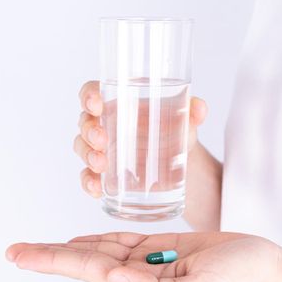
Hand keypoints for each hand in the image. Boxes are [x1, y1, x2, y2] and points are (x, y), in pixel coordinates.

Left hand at [6, 232, 281, 281]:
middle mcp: (137, 274)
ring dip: (67, 246)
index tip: (19, 256)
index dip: (51, 260)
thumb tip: (113, 279)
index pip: (85, 270)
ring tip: (40, 245)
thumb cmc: (239, 280)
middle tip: (14, 250)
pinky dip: (98, 237)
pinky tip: (82, 238)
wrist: (264, 269)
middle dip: (47, 255)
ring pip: (98, 248)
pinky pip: (121, 240)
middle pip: (82, 260)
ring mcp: (147, 260)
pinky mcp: (161, 246)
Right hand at [74, 81, 206, 197]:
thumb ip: (191, 112)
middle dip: (89, 131)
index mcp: (118, 102)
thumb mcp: (184, 120)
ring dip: (88, 156)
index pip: (92, 92)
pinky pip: (87, 176)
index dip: (88, 96)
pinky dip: (88, 182)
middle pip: (85, 122)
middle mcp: (105, 124)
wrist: (179, 162)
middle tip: (102, 140)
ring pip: (82, 148)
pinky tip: (97, 189)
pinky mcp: (103, 173)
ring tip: (101, 164)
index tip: (96, 104)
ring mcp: (102, 149)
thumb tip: (199, 108)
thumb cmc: (173, 130)